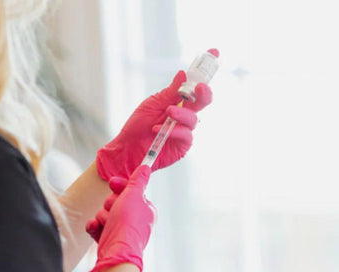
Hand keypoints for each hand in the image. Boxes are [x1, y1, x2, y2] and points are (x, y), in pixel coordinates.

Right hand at [86, 165, 155, 271]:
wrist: (116, 252)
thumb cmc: (128, 223)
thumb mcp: (133, 196)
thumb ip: (138, 181)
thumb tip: (146, 167)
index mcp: (144, 209)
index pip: (130, 190)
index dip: (120, 186)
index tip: (112, 183)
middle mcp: (134, 220)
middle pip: (114, 200)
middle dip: (110, 204)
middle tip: (114, 210)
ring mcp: (120, 230)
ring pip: (104, 212)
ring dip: (102, 217)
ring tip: (107, 224)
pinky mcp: (108, 239)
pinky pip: (96, 226)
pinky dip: (94, 227)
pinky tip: (95, 229)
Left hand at [96, 49, 216, 180]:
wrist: (127, 148)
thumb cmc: (137, 126)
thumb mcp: (151, 104)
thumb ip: (169, 92)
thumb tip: (183, 74)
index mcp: (177, 101)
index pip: (195, 84)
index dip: (205, 70)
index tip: (214, 52)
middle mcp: (184, 114)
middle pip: (203, 100)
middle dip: (204, 93)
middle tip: (198, 88)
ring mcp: (185, 129)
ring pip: (193, 119)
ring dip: (180, 114)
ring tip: (167, 113)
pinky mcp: (182, 145)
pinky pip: (186, 135)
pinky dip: (174, 130)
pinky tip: (159, 129)